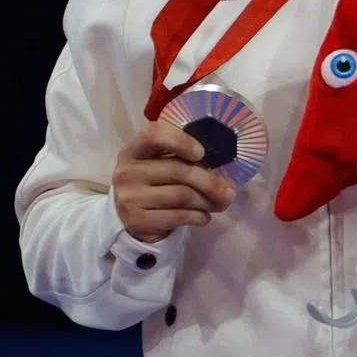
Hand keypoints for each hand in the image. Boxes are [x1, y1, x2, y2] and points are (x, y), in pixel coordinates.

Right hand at [113, 121, 236, 242]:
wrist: (127, 218)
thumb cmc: (151, 184)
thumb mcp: (157, 164)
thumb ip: (181, 160)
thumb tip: (223, 173)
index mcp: (133, 150)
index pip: (154, 135)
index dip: (180, 140)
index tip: (202, 153)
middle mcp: (127, 172)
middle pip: (177, 170)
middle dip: (209, 181)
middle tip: (229, 191)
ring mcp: (131, 198)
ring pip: (182, 196)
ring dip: (207, 201)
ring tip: (219, 204)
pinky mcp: (138, 221)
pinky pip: (178, 216)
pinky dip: (198, 217)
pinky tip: (204, 216)